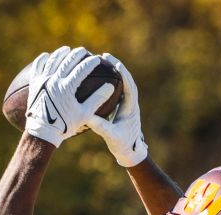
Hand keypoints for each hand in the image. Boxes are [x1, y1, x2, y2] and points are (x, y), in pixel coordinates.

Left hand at [24, 46, 115, 146]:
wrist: (42, 133)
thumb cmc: (65, 125)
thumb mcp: (84, 114)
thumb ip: (97, 99)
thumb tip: (110, 87)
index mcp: (67, 87)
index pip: (82, 68)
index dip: (91, 62)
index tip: (97, 59)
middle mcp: (54, 81)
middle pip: (68, 61)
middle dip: (77, 53)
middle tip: (84, 51)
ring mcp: (43, 81)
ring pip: (52, 61)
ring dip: (61, 53)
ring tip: (67, 49)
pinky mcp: (34, 84)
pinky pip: (37, 67)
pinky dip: (42, 60)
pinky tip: (47, 56)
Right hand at [86, 52, 147, 166]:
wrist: (130, 153)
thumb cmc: (122, 145)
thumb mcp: (111, 137)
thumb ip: (101, 127)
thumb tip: (88, 117)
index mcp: (131, 109)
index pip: (129, 87)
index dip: (123, 73)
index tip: (114, 62)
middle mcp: (132, 104)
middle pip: (127, 80)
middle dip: (118, 67)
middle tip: (106, 55)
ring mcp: (128, 105)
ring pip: (123, 84)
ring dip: (115, 72)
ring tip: (103, 61)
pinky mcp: (123, 107)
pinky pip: (118, 90)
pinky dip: (111, 81)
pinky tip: (100, 76)